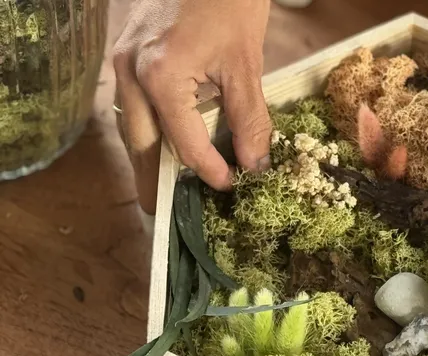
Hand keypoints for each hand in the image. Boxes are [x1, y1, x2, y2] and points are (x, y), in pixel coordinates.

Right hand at [113, 0, 272, 214]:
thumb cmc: (229, 1)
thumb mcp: (246, 64)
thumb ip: (249, 119)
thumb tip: (255, 164)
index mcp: (159, 76)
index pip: (182, 143)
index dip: (208, 171)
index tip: (229, 187)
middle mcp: (130, 72)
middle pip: (139, 143)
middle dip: (153, 180)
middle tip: (165, 213)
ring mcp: (122, 62)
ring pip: (129, 125)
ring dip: (146, 157)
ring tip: (163, 187)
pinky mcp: (126, 53)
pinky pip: (132, 104)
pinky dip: (147, 129)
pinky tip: (163, 144)